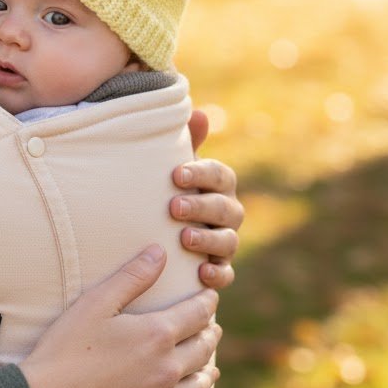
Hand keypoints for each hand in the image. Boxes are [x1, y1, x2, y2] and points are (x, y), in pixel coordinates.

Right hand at [21, 245, 220, 387]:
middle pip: (202, 350)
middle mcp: (167, 370)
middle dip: (210, 335)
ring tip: (210, 367)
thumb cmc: (66, 347)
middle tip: (213, 328)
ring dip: (207, 373)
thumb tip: (161, 251)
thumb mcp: (96, 302)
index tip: (210, 296)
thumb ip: (132, 276)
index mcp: (157, 335)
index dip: (206, 303)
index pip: (196, 314)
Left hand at [173, 109, 242, 288]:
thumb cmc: (167, 190)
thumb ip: (185, 143)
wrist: (159, 231)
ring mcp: (225, 242)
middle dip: (202, 207)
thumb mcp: (172, 168)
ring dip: (208, 240)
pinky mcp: (219, 269)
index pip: (220, 175)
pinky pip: (227, 275)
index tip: (175, 174)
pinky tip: (201, 273)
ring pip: (228, 241)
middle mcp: (227, 212)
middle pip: (226, 209)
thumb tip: (198, 113)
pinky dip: (217, 275)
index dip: (201, 174)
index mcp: (218, 184)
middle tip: (173, 207)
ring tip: (183, 238)